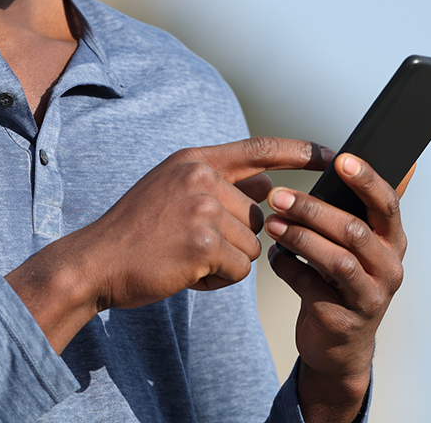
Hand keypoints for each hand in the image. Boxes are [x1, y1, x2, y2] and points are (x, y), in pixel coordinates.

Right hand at [7, 136, 329, 351]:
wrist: (95, 262)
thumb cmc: (136, 233)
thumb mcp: (172, 190)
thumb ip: (216, 184)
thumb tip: (267, 188)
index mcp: (196, 159)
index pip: (261, 149)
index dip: (301, 152)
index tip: (335, 152)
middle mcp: (201, 176)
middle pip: (259, 214)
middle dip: (236, 239)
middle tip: (190, 246)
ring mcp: (202, 207)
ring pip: (251, 245)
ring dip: (225, 262)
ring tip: (185, 259)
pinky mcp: (203, 243)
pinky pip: (238, 269)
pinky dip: (216, 280)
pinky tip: (185, 273)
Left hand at [264, 154, 409, 422]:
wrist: (340, 345)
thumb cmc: (345, 280)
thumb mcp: (360, 244)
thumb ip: (361, 208)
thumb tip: (377, 162)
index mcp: (393, 241)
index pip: (387, 203)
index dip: (366, 180)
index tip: (341, 160)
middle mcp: (389, 268)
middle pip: (353, 231)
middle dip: (312, 210)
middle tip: (277, 196)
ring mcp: (369, 297)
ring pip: (336, 261)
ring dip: (299, 238)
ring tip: (271, 224)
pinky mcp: (342, 320)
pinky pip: (311, 288)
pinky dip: (288, 268)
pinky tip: (274, 256)